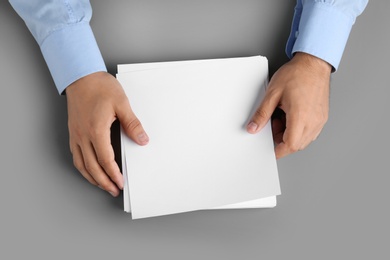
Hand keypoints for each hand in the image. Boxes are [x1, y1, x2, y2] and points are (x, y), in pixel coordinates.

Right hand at [66, 72, 148, 195]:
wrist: (81, 76)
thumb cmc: (100, 87)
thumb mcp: (122, 104)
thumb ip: (132, 124)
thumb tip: (143, 140)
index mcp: (96, 130)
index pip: (106, 160)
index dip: (114, 174)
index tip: (121, 182)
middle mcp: (83, 135)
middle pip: (92, 167)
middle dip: (104, 182)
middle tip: (114, 190)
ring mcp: (76, 135)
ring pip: (81, 164)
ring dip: (92, 178)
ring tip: (103, 185)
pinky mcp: (73, 132)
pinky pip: (76, 156)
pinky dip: (83, 168)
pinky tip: (89, 170)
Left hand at [247, 52, 330, 158]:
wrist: (313, 63)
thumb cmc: (296, 74)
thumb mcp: (273, 94)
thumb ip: (262, 114)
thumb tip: (253, 128)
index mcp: (300, 117)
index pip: (290, 145)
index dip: (278, 150)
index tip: (270, 149)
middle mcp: (313, 121)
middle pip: (297, 145)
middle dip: (282, 140)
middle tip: (273, 125)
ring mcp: (320, 120)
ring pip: (304, 139)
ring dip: (291, 135)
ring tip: (282, 117)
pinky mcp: (322, 116)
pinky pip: (311, 131)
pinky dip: (299, 129)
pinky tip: (292, 115)